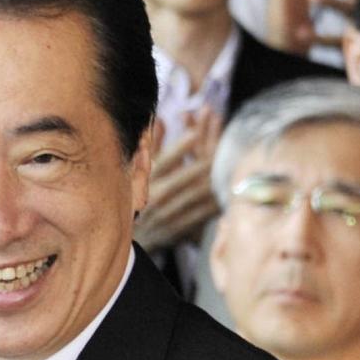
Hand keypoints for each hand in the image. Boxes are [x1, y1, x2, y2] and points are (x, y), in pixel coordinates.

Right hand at [133, 110, 220, 251]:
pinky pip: (201, 215)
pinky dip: (215, 202)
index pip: (163, 161)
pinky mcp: (177, 230)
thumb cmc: (133, 200)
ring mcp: (166, 216)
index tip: (195, 133)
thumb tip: (160, 119)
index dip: (179, 147)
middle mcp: (154, 198)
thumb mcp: (136, 172)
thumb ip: (151, 146)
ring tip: (232, 166)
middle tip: (225, 148)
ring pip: (196, 195)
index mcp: (143, 182)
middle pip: (185, 177)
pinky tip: (228, 192)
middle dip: (206, 160)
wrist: (127, 240)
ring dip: (215, 180)